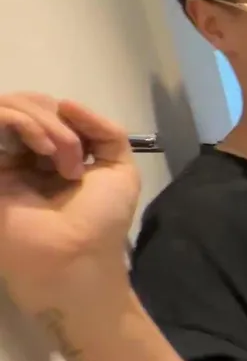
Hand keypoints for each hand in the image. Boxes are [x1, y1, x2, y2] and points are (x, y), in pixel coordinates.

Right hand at [0, 93, 139, 311]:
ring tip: (62, 159)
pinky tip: (44, 152)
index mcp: (54, 155)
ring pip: (9, 107)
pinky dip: (23, 122)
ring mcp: (3, 159)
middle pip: (28, 103)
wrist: (74, 257)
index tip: (87, 147)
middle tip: (74, 160)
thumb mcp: (120, 170)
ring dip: (45, 123)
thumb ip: (106, 131)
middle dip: (59, 121)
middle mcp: (24, 154)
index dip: (71, 116)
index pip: (51, 109)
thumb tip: (66, 103)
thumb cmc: (99, 221)